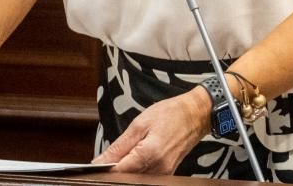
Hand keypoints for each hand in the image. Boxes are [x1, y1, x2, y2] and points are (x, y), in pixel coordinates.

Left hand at [92, 89, 208, 173]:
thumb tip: (100, 162)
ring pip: (135, 179)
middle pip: (126, 178)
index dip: (105, 168)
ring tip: (127, 154)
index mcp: (149, 154)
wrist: (196, 114)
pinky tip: (137, 158)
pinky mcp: (167, 174)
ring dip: (126, 170)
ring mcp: (164, 174)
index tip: (97, 163)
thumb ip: (119, 146)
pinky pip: (146, 177)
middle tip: (111, 157)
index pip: (117, 172)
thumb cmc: (171, 114)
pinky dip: (137, 170)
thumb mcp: (140, 123)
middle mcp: (158, 168)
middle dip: (115, 170)